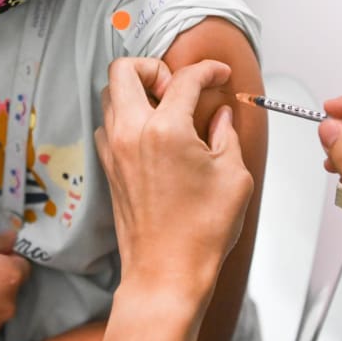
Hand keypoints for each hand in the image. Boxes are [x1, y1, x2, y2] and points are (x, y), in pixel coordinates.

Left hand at [97, 58, 252, 305]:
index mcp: (165, 130)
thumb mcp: (233, 176)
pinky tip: (154, 137)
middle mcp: (131, 134)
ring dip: (137, 93)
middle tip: (179, 89)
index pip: (185, 78)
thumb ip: (227, 135)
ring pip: (111, 97)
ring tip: (168, 112)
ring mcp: (114, 152)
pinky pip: (109, 126)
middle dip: (154, 68)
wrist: (166, 272)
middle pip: (125, 70)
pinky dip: (127, 119)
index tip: (219, 75)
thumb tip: (221, 117)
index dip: (208, 70)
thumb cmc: (200, 232)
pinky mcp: (109, 170)